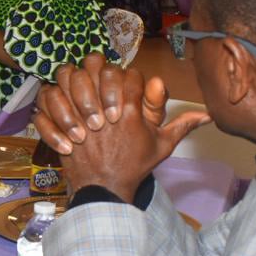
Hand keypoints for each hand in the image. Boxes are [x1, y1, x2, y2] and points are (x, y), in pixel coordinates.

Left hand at [36, 53, 211, 200]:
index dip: (126, 76)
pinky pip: (48, 99)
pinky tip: (58, 99)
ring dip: (71, 77)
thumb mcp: (162, 146)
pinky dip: (50, 96)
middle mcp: (103, 110)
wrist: (105, 190)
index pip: (129, 75)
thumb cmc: (134, 167)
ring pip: (68, 77)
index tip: (123, 85)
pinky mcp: (60, 126)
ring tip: (76, 83)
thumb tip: (207, 116)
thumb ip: (183, 126)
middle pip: (96, 66)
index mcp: (129, 112)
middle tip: (95, 75)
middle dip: (96, 66)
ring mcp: (79, 117)